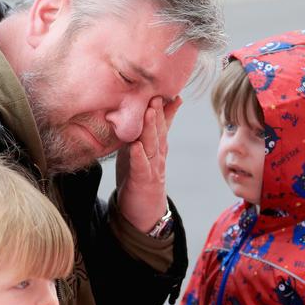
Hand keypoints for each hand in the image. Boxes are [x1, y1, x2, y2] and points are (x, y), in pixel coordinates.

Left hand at [116, 95, 181, 231]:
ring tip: (149, 112)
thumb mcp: (143, 153)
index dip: (165, 109)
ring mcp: (152, 169)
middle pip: (159, 132)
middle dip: (158, 113)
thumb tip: (147, 114)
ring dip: (151, 129)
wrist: (143, 213)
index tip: (168, 92)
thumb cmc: (140, 178)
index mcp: (157, 148)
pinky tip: (136, 147)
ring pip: (152, 146)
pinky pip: (141, 168)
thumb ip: (146, 135)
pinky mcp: (142, 182)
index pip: (162, 126)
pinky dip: (139, 157)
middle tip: (157, 95)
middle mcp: (157, 157)